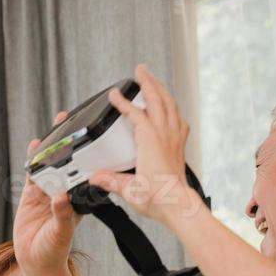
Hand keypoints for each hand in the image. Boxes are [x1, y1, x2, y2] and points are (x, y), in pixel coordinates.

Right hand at [14, 110, 82, 275]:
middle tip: (70, 122)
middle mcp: (64, 193)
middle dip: (68, 143)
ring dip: (50, 148)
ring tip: (54, 128)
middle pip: (66, 163)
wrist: (36, 263)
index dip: (86, 155)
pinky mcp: (31, 196)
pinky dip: (33, 160)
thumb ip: (61, 214)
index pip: (83, 173)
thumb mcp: (61, 232)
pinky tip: (34, 146)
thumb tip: (61, 197)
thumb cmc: (55, 250)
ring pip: (49, 165)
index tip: (91, 138)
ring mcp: (47, 192)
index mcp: (77, 200)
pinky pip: (32, 174)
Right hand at [89, 64, 199, 225]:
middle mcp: (165, 135)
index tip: (114, 95)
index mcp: (150, 141)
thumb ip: (111, 180)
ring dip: (162, 90)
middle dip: (148, 82)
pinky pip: (179, 120)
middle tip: (140, 70)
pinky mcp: (180, 146)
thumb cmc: (158, 198)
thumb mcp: (128, 189)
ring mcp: (175, 139)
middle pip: (157, 100)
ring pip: (171, 106)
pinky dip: (174, 109)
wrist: (178, 205)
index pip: (135, 114)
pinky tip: (171, 109)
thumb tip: (96, 176)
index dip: (123, 102)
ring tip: (154, 81)